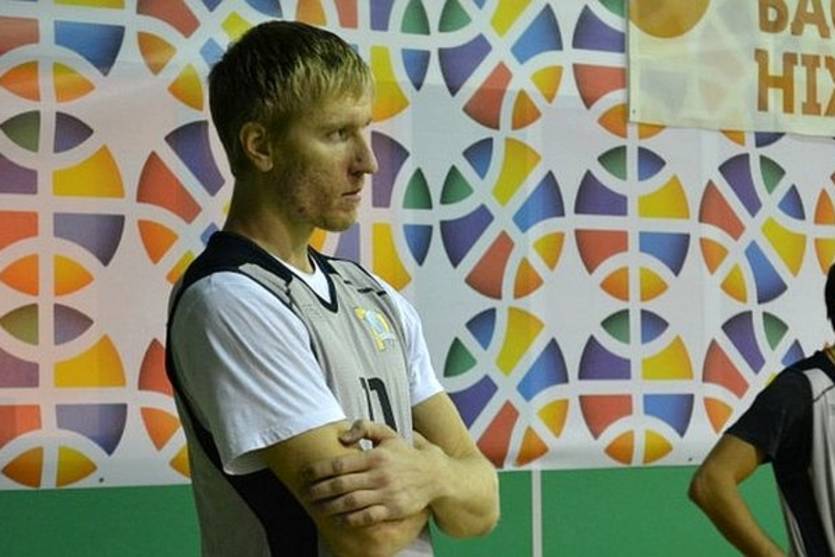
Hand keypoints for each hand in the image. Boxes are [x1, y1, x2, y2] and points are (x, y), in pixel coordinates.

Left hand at [302, 420, 440, 526]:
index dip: (318, 470)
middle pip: (340, 485)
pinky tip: (339, 519)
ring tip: (317, 507)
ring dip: (329, 506)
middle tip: (305, 494)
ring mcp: (386, 493)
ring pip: (350, 502)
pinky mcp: (393, 509)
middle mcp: (379, 475)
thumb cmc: (405, 454)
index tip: (304, 474)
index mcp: (375, 456)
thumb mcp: (388, 434)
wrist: (435, 475)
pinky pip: (366, 517)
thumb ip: (364, 427)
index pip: (339, 464)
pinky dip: (350, 520)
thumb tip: (342, 437)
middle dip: (318, 490)